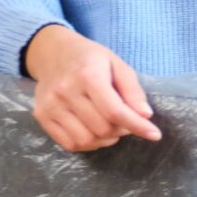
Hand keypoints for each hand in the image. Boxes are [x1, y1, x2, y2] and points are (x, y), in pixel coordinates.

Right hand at [23, 24, 161, 152]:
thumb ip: (132, 90)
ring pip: (86, 140)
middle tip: (126, 120)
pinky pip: (69, 144)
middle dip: (122, 130)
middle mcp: (65, 91)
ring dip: (105, 139)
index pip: (114, 110)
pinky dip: (88, 144)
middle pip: (102, 128)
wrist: (53, 52)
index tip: (155, 134)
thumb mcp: (117, 64)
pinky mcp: (41, 116)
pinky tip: (93, 131)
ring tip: (110, 126)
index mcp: (88, 75)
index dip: (137, 126)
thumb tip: (145, 115)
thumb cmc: (90, 58)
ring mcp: (50, 106)